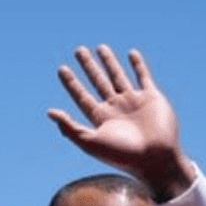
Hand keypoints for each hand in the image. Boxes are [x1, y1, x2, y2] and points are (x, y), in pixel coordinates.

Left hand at [48, 45, 194, 200]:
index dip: (71, 83)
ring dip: (110, 62)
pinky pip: (144, 77)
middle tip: (79, 50)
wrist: (156, 159)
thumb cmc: (123, 155)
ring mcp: (134, 102)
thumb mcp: (91, 142)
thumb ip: (70, 128)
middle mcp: (116, 109)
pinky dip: (138, 65)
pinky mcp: (152, 98)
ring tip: (100, 47)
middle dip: (88, 67)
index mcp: (101, 120)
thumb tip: (50, 112)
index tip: (62, 69)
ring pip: (118, 76)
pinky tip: (131, 54)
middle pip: (98, 83)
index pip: (82, 97)